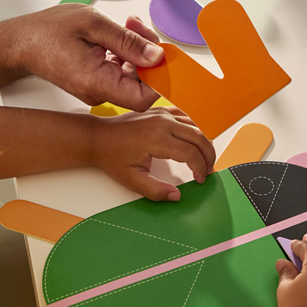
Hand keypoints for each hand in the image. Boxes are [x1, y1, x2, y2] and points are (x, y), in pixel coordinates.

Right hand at [0, 3, 166, 110]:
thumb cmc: (48, 32)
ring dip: (137, 49)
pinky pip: (121, 71)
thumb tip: (156, 55)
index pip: (143, 98)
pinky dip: (126, 52)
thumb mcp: (93, 24)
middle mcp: (99, 92)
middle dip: (147, 53)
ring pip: (133, 75)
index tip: (159, 52)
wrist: (20, 42)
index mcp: (97, 83)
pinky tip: (119, 34)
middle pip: (141, 84)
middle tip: (136, 26)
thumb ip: (128, 41)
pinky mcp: (97, 82)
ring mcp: (98, 89)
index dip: (158, 78)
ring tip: (127, 24)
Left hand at [89, 107, 215, 200]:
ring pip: (195, 125)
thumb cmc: (112, 157)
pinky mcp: (160, 110)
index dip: (200, 168)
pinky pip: (185, 117)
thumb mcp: (131, 180)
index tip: (200, 179)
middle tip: (208, 170)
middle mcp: (162, 123)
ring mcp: (162, 114)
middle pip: (199, 136)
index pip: (190, 153)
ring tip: (203, 159)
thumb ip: (155, 190)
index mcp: (156, 139)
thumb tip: (176, 196)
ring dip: (203, 142)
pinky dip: (194, 129)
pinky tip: (193, 141)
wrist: (98, 137)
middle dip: (208, 155)